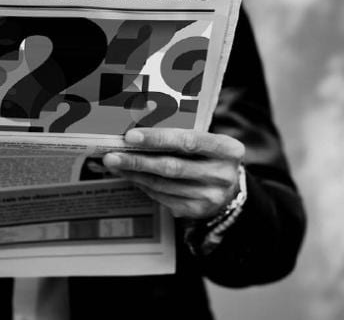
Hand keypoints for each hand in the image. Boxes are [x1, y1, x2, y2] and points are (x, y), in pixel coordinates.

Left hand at [103, 128, 244, 219]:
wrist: (230, 190)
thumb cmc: (210, 157)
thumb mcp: (207, 142)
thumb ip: (181, 136)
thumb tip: (138, 133)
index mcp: (228, 149)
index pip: (189, 141)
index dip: (158, 139)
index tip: (131, 136)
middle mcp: (222, 174)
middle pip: (172, 167)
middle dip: (138, 160)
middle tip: (113, 155)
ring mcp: (210, 196)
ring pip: (163, 184)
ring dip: (135, 174)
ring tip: (115, 164)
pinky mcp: (197, 210)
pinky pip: (162, 197)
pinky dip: (143, 185)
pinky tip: (131, 176)